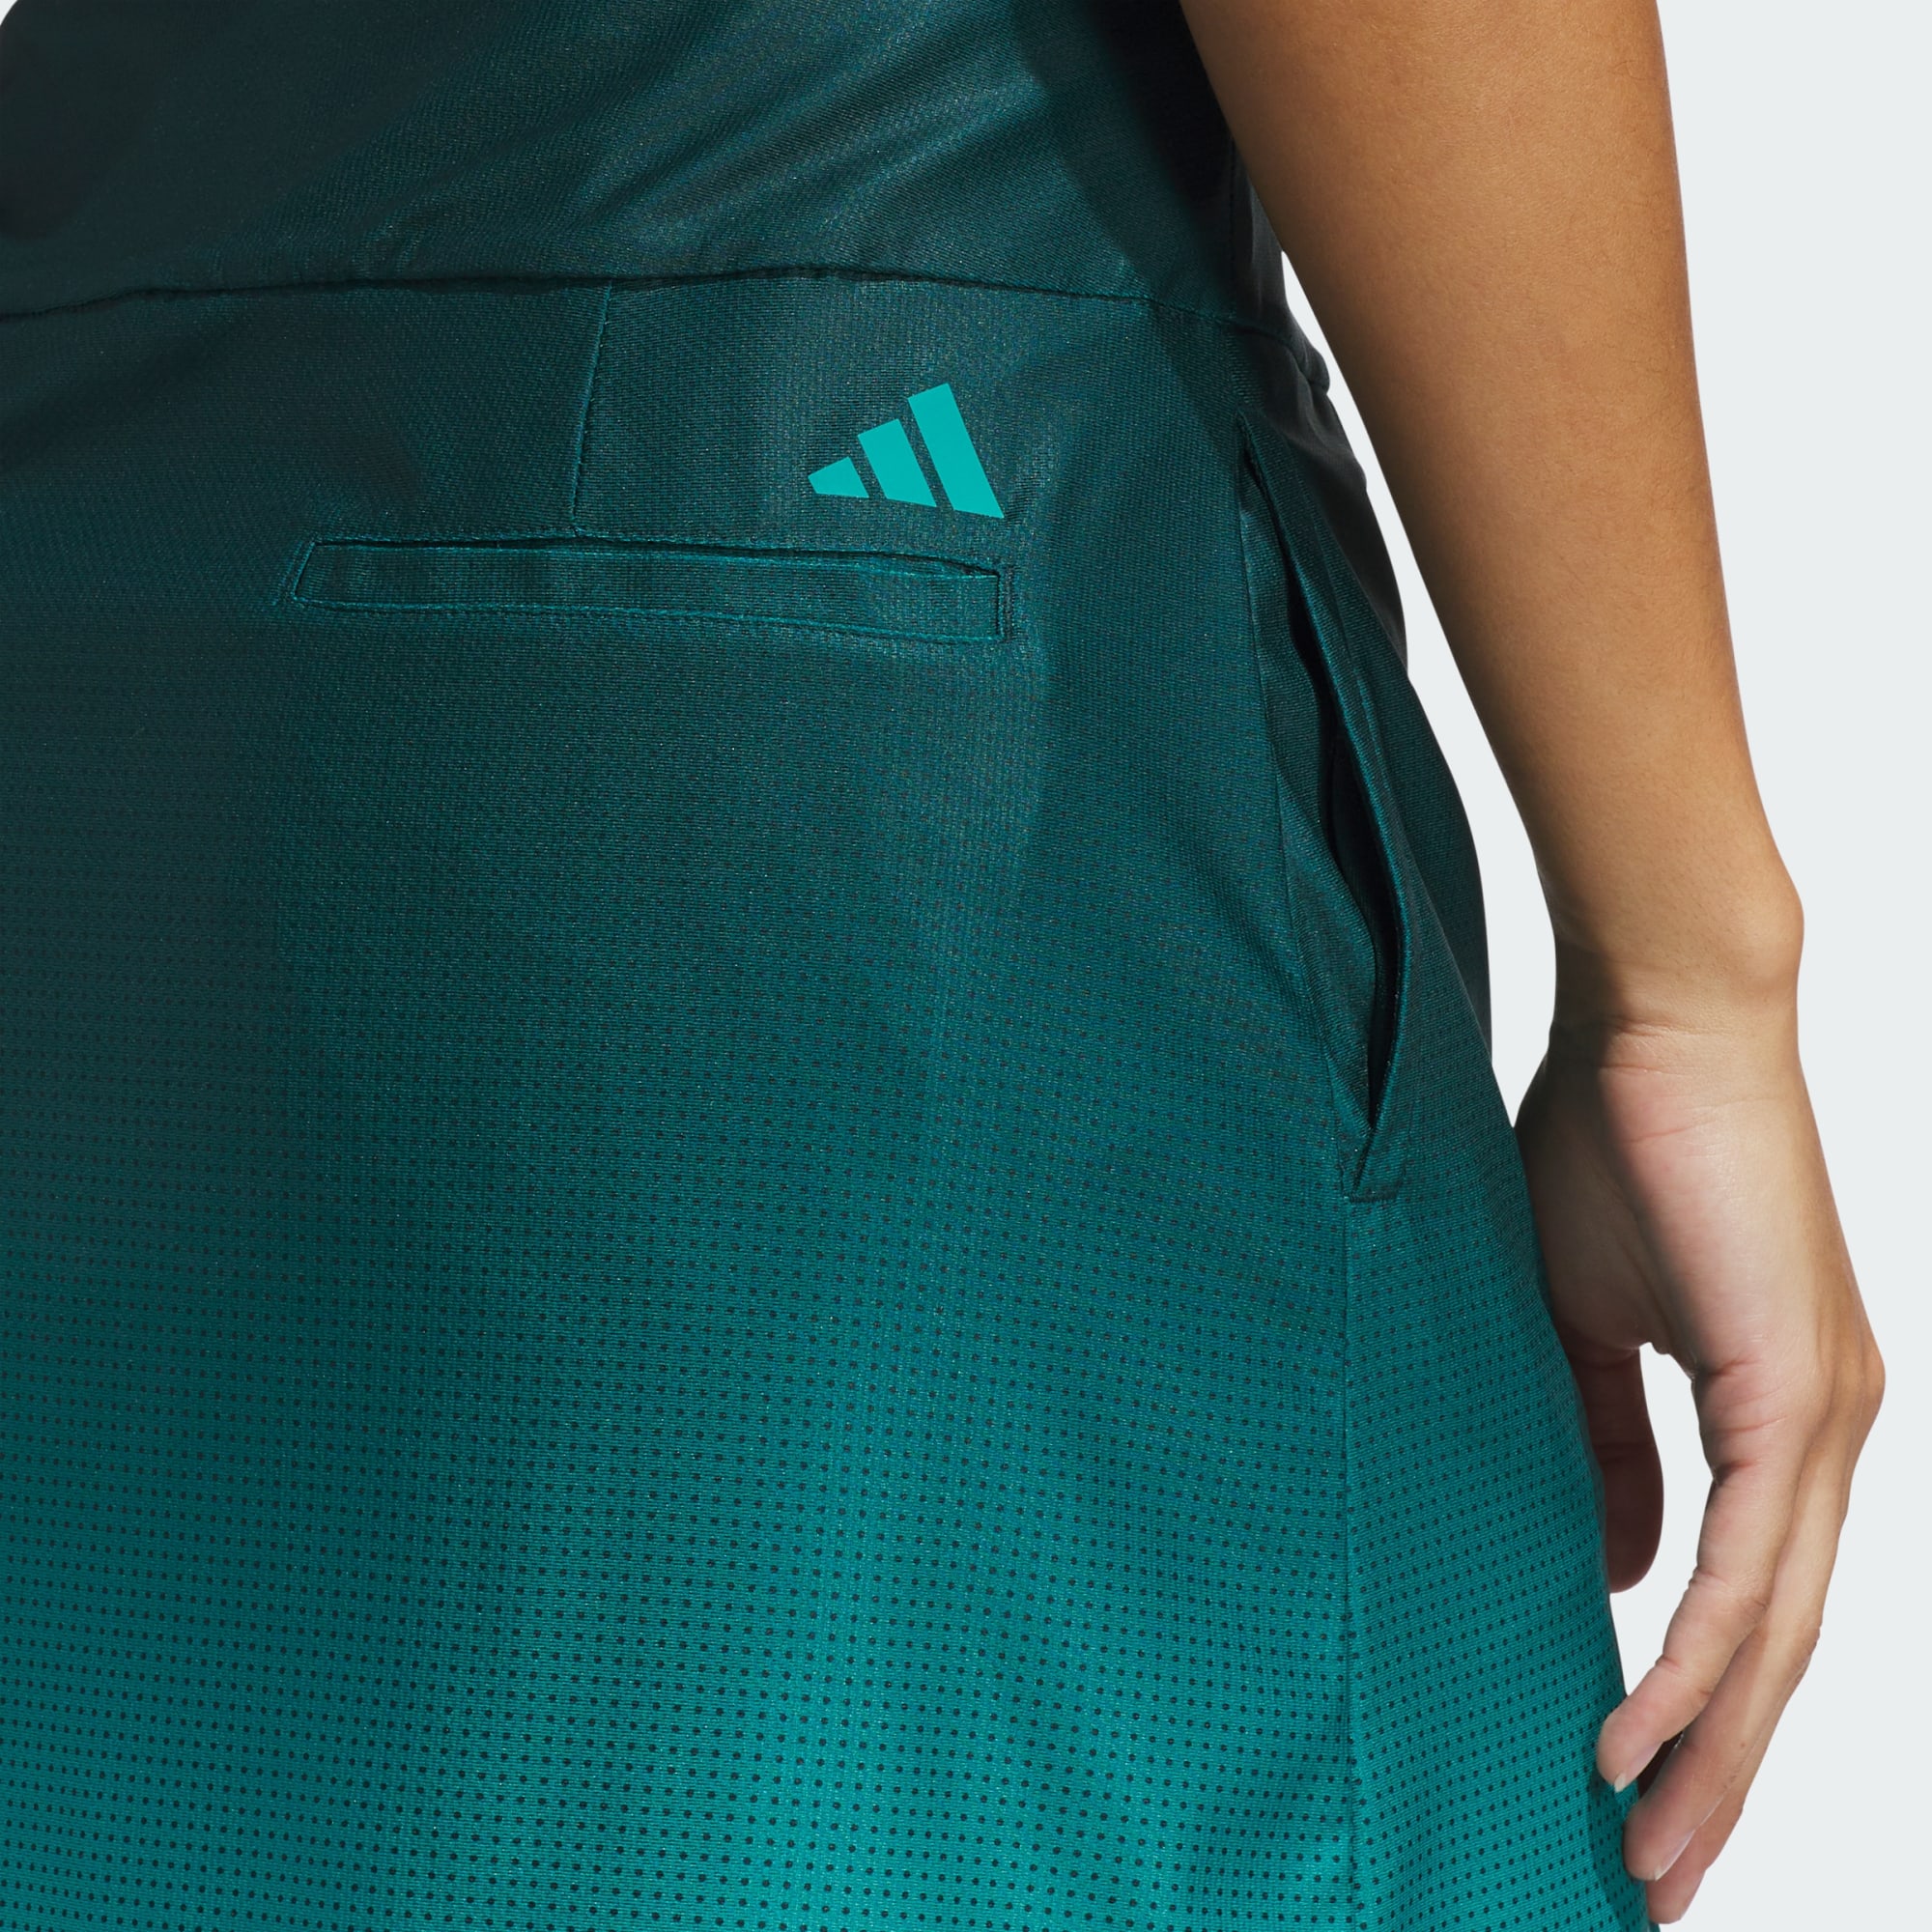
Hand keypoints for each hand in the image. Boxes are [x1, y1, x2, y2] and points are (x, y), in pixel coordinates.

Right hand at [1514, 987, 1882, 1921]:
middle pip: (1781, 1655)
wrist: (1663, 1022)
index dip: (1702, 1714)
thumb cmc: (1612, 1145)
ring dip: (1710, 1754)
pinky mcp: (1791, 1392)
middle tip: (1649, 1880)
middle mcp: (1826, 1436)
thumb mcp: (1585, 1323)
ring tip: (1645, 1850)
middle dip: (1717, 1781)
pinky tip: (1639, 1731)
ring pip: (1778, 1633)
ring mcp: (1822, 1420)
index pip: (1754, 1605)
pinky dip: (1694, 1659)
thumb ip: (1610, 1445)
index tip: (1635, 1794)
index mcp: (1782, 1417)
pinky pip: (1748, 1564)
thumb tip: (1614, 1567)